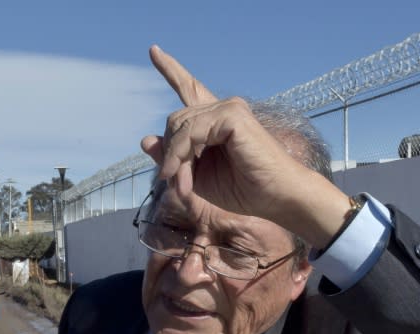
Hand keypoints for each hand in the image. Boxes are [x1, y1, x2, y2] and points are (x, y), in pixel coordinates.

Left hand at [142, 46, 305, 221]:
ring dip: (175, 160)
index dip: (170, 70)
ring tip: (182, 186)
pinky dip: (182, 155)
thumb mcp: (197, 177)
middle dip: (170, 155)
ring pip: (181, 126)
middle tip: (175, 185)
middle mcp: (223, 109)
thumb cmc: (242, 190)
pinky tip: (184, 176)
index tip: (154, 50)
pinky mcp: (233, 115)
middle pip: (176, 121)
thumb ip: (173, 158)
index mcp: (216, 121)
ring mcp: (229, 108)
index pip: (190, 88)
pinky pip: (192, 131)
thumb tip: (145, 139)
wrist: (275, 197)